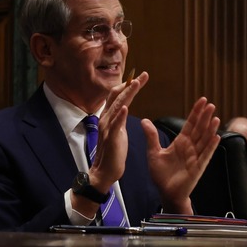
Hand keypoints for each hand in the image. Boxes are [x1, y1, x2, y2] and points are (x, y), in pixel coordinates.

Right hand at [88, 72, 148, 191]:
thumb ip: (119, 119)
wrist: (105, 170)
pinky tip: (126, 106)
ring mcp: (107, 127)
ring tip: (135, 83)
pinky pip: (116, 124)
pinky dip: (120, 114)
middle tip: (142, 75)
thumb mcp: (118, 131)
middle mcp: (105, 119)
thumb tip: (124, 107)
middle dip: (129, 85)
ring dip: (127, 94)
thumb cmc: (113, 152)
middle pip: (116, 97)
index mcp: (108, 117)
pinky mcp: (111, 137)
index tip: (140, 77)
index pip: (117, 97)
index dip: (128, 86)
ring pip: (117, 106)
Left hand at [142, 97, 220, 213]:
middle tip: (210, 104)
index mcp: (180, 143)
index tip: (202, 100)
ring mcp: (195, 157)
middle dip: (204, 117)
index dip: (195, 113)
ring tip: (215, 117)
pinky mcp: (198, 167)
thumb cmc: (161, 174)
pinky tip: (216, 137)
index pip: (190, 124)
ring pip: (204, 140)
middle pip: (199, 129)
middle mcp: (190, 147)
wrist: (165, 192)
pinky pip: (205, 155)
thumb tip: (144, 121)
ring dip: (210, 129)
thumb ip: (151, 137)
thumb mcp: (153, 152)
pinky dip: (211, 147)